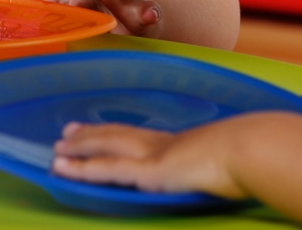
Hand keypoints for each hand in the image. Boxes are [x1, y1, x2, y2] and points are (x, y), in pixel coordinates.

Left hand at [53, 119, 248, 199]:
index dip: (111, 132)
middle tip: (65, 135)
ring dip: (78, 151)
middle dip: (88, 136)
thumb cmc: (244, 158)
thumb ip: (212, 168)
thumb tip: (216, 173)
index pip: (134, 135)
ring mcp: (150, 156)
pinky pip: (106, 169)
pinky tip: (65, 168)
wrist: (245, 150)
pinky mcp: (146, 171)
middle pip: (114, 135)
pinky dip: (83, 169)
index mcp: (175, 143)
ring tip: (56, 153)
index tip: (93, 128)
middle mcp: (158, 144)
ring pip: (103, 149)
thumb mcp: (224, 164)